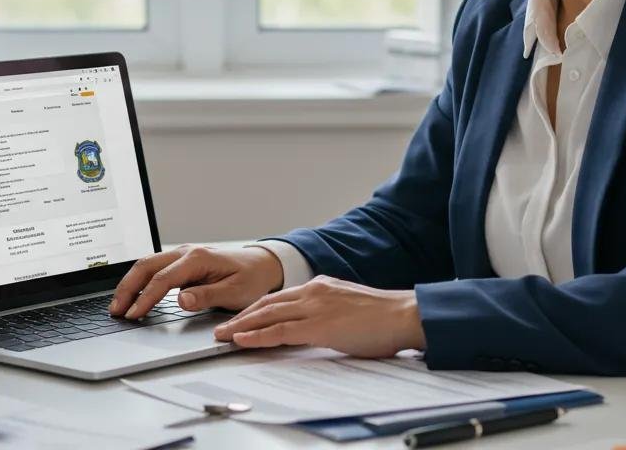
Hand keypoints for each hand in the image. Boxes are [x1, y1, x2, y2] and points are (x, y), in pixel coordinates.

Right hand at [109, 244, 284, 318]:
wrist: (262, 265)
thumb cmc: (251, 279)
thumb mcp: (235, 292)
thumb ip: (207, 296)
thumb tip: (181, 300)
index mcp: (197, 259)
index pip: (162, 280)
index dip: (145, 299)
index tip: (133, 315)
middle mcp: (185, 252)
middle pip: (146, 267)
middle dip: (127, 288)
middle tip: (116, 311)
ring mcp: (182, 255)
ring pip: (146, 265)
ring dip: (130, 284)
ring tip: (118, 306)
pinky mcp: (181, 261)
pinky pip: (154, 268)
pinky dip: (140, 281)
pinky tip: (134, 296)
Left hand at [213, 275, 425, 357]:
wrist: (404, 314)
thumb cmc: (383, 316)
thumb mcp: (348, 307)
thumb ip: (327, 312)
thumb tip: (314, 326)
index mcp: (320, 286)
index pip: (279, 297)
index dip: (256, 309)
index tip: (240, 319)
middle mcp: (314, 291)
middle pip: (267, 304)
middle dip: (241, 317)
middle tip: (220, 329)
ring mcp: (315, 307)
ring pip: (268, 315)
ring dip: (241, 327)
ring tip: (222, 336)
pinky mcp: (319, 325)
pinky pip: (280, 331)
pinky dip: (258, 336)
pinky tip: (242, 340)